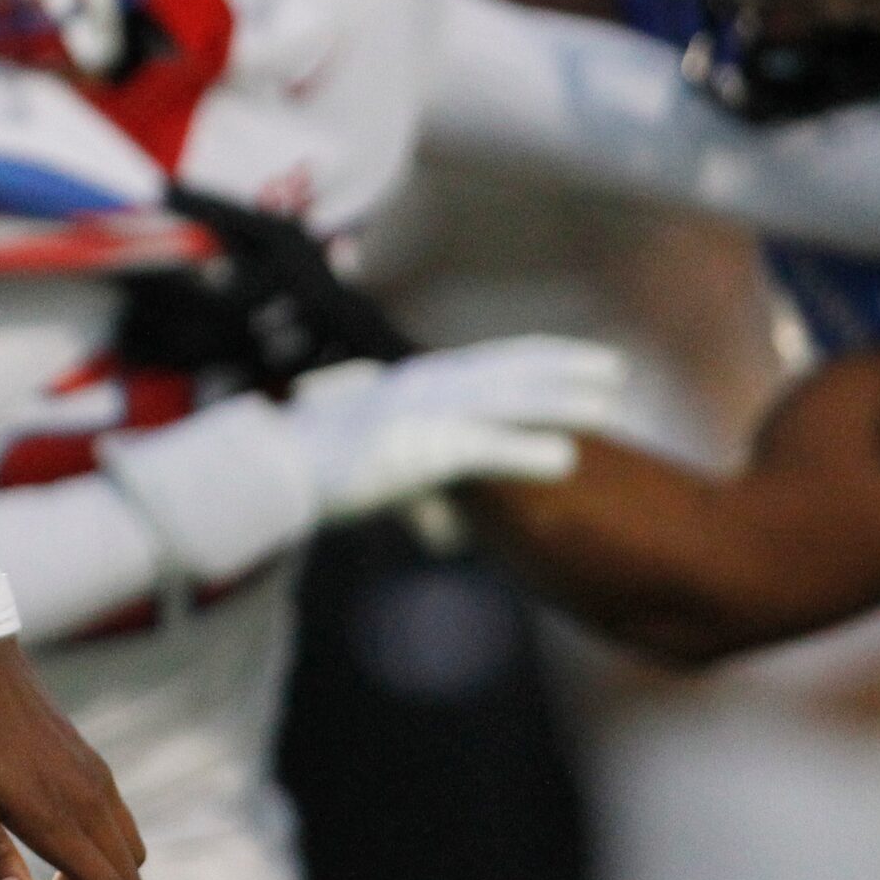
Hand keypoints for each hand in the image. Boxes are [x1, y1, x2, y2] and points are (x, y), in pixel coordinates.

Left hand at [0, 637, 144, 879]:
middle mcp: (91, 796)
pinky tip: (42, 828)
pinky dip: (95, 843)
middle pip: (131, 877)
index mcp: (59, 814)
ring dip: (96, 873)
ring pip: (129, 847)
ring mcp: (95, 775)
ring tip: (37, 867)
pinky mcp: (89, 759)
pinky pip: (116, 818)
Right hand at [290, 335, 628, 519]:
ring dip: (557, 401)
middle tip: (615, 369)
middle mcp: (417, 388)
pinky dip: (525, 450)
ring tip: (608, 406)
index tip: (578, 357)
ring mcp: (415, 415)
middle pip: (502, 371)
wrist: (264, 472)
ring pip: (501, 401)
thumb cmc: (310, 470)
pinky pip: (480, 449)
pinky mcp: (410, 450)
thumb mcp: (371, 465)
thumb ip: (415, 484)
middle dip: (559, 368)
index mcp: (410, 384)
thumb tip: (442, 522)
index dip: (535, 358)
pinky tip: (566, 458)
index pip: (485, 363)